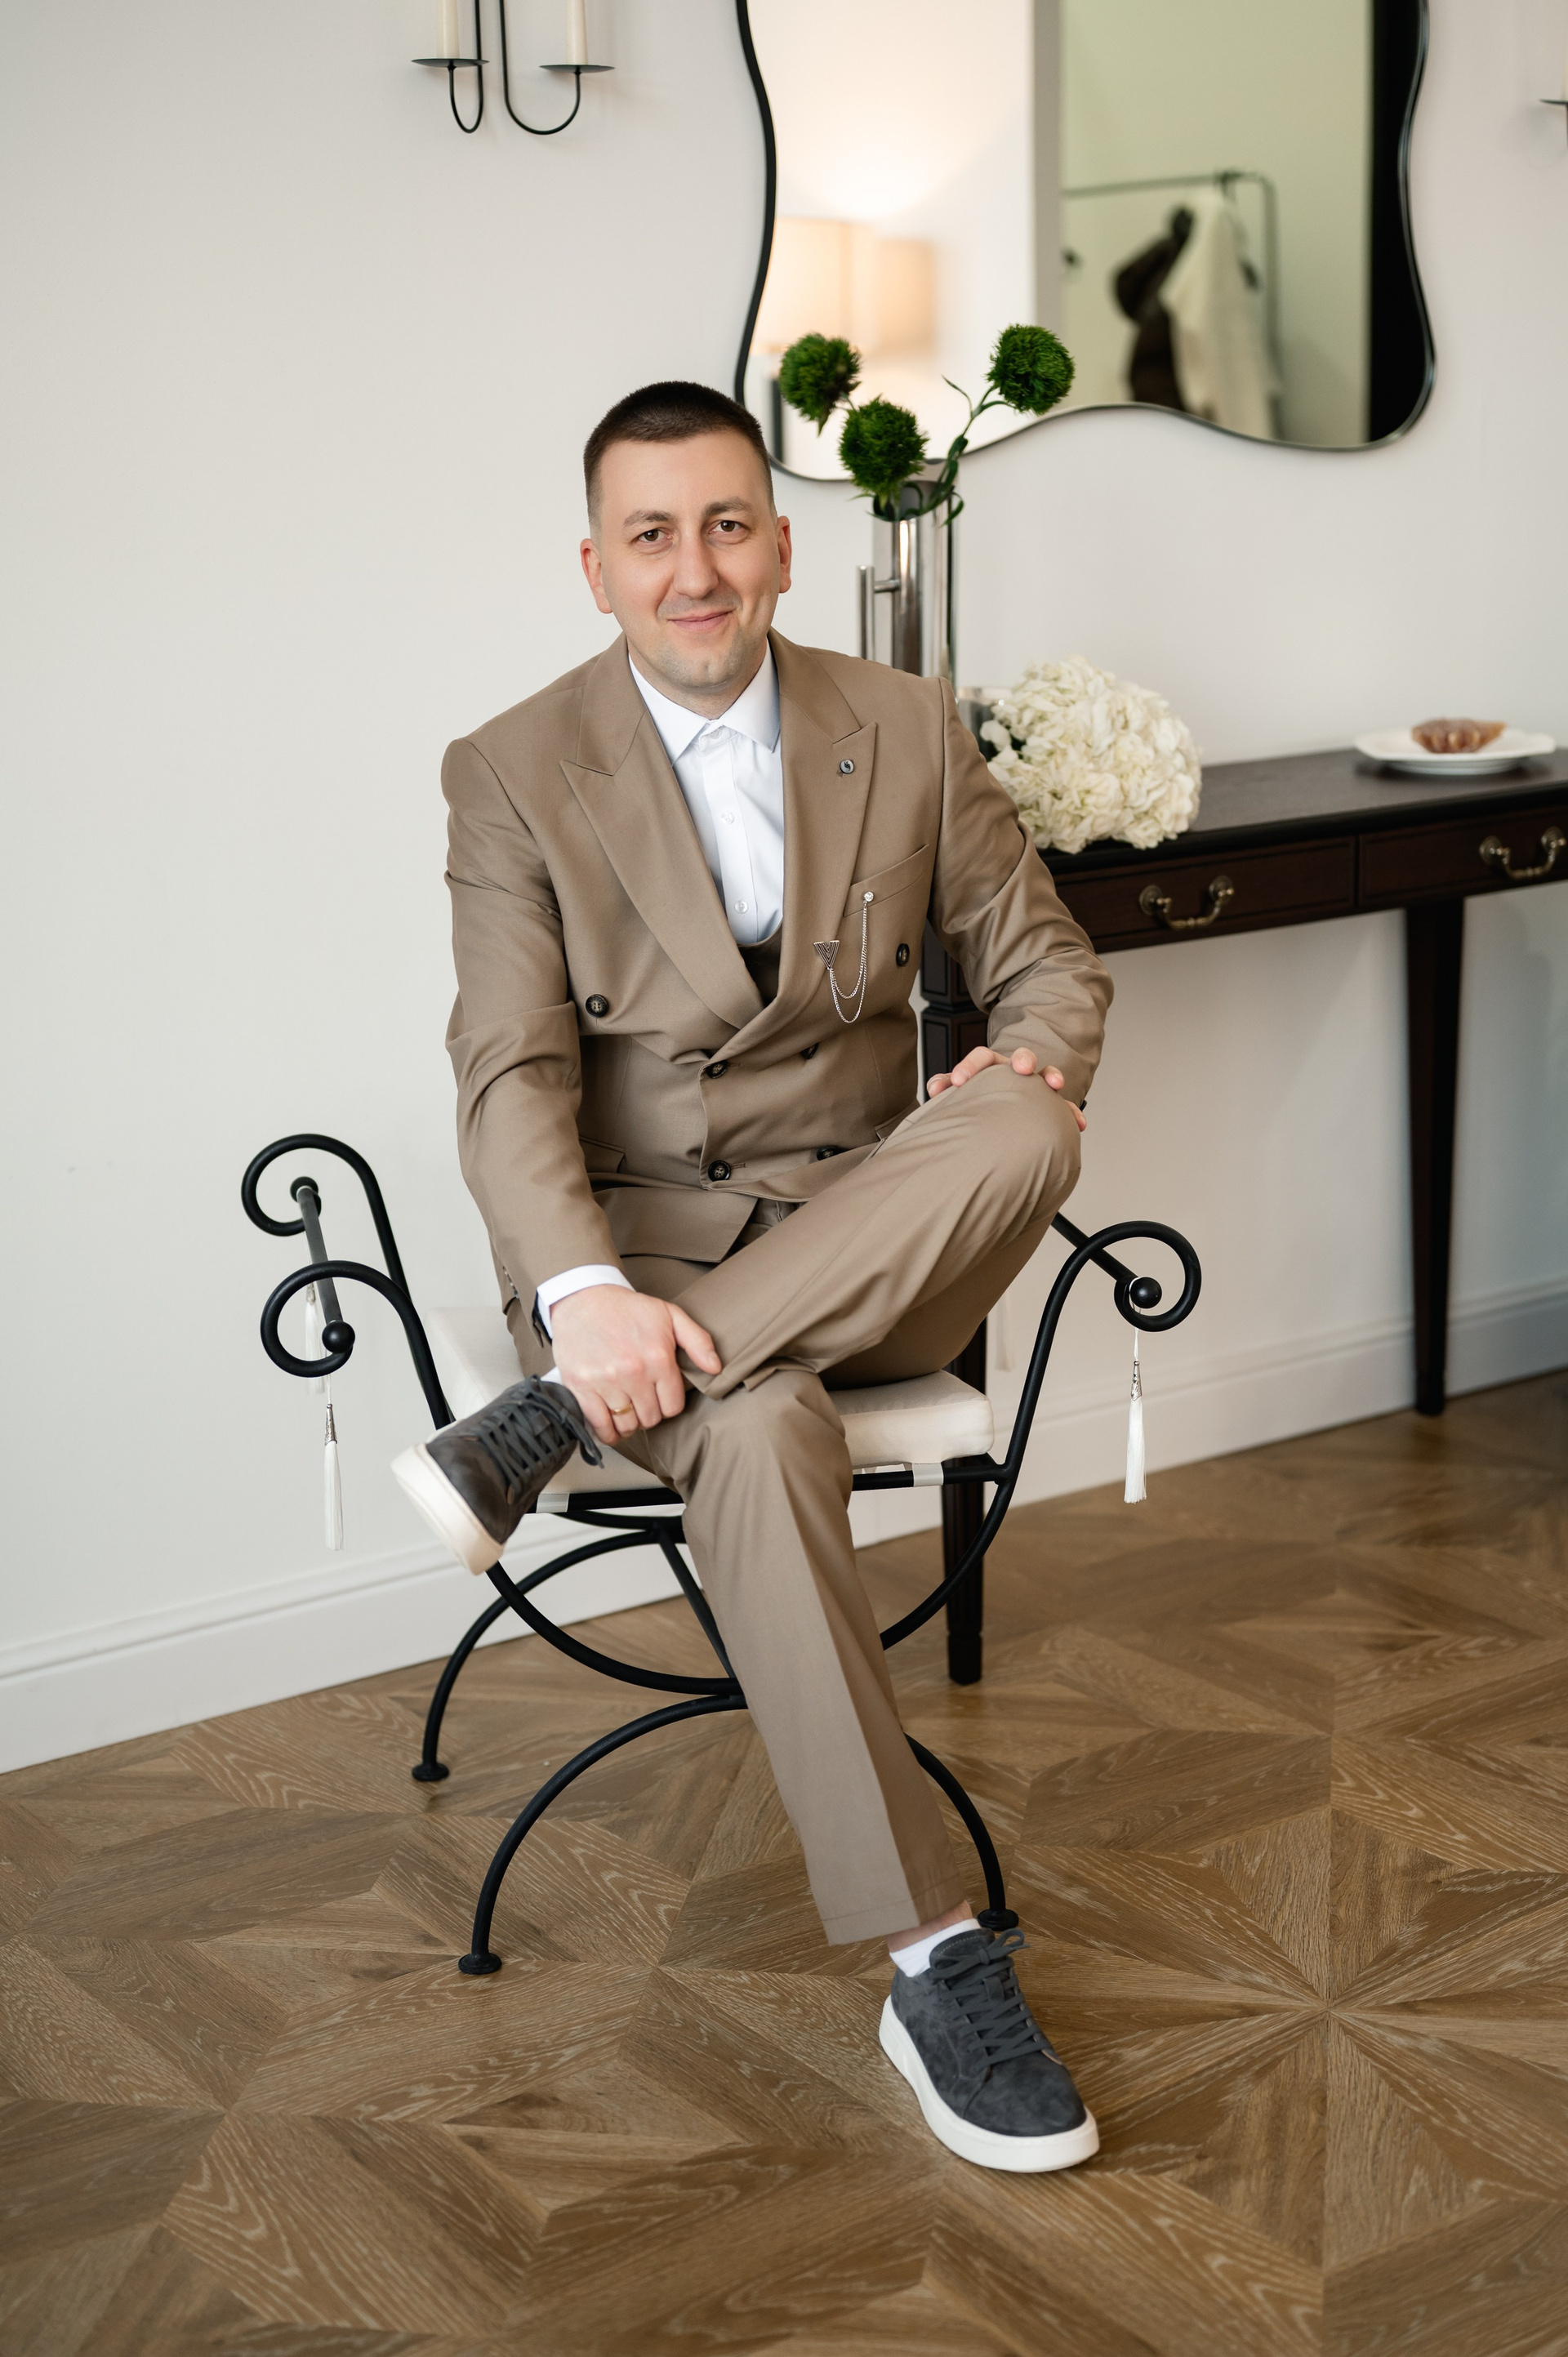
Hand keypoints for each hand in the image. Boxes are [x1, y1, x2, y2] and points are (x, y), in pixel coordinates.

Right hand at [550, 1285, 721, 1446]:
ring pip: (627, 1424)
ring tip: (626, 1411)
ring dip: (629, 1423)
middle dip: (649, 1413)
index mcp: (658, 1358)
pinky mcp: (582, 1387)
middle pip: (650, 1418)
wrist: (583, 1298)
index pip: (673, 1406)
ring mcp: (606, 1381)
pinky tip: (610, 1427)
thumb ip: (698, 1341)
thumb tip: (716, 1368)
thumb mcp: (669, 1315)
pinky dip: (607, 1433)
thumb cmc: (627, 1308)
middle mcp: (634, 1373)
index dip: (668, 1404)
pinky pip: (600, 1426)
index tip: (660, 1396)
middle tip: (642, 1401)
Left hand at [926, 1045, 1087, 1131]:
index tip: (959, 1081)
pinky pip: (1064, 1106)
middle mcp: (1015, 1070)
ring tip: (1055, 1085)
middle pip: (1021, 1056)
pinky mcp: (1050, 1103)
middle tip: (1022, 1068)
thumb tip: (934, 1088)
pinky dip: (1071, 1113)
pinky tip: (1078, 1123)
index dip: (970, 1066)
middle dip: (1023, 1059)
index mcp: (991, 1066)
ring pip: (1046, 1074)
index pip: (981, 1058)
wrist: (1000, 1105)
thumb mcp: (962, 1091)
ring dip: (1052, 1076)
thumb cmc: (979, 1095)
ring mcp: (1035, 1084)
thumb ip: (946, 1087)